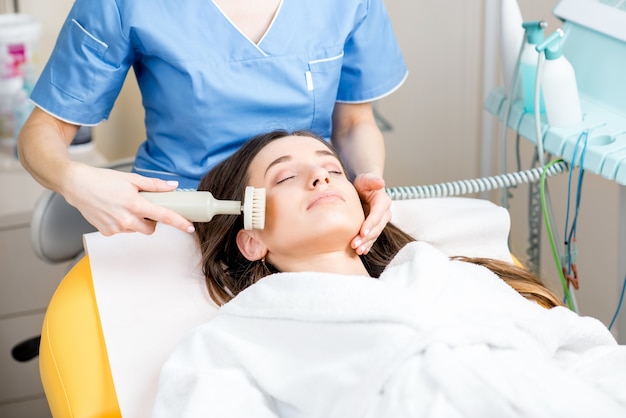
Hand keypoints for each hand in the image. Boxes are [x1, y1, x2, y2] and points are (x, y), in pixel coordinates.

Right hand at [62, 163, 194, 235]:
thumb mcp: (131, 179)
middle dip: (152, 222)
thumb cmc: (102, 180)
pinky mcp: (106, 232)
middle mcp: (126, 219)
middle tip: (145, 209)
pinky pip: (122, 230)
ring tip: (125, 206)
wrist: (76, 184)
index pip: (163, 217)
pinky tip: (114, 211)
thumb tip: (172, 186)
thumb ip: (154, 185)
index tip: (189, 227)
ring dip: (137, 222)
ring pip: (136, 230)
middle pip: (151, 229)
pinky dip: (123, 223)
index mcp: (135, 205)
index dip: (179, 223)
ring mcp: (115, 227)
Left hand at [351, 173, 390, 254]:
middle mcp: (384, 213)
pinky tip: (362, 251)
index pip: (378, 214)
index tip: (362, 232)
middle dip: (367, 237)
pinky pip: (372, 238)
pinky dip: (367, 245)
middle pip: (377, 227)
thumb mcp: (366, 179)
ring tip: (358, 250)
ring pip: (375, 234)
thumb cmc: (363, 183)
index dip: (371, 223)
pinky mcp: (375, 227)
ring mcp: (380, 222)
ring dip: (367, 243)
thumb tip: (381, 182)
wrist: (363, 189)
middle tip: (355, 244)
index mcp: (383, 201)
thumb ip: (372, 180)